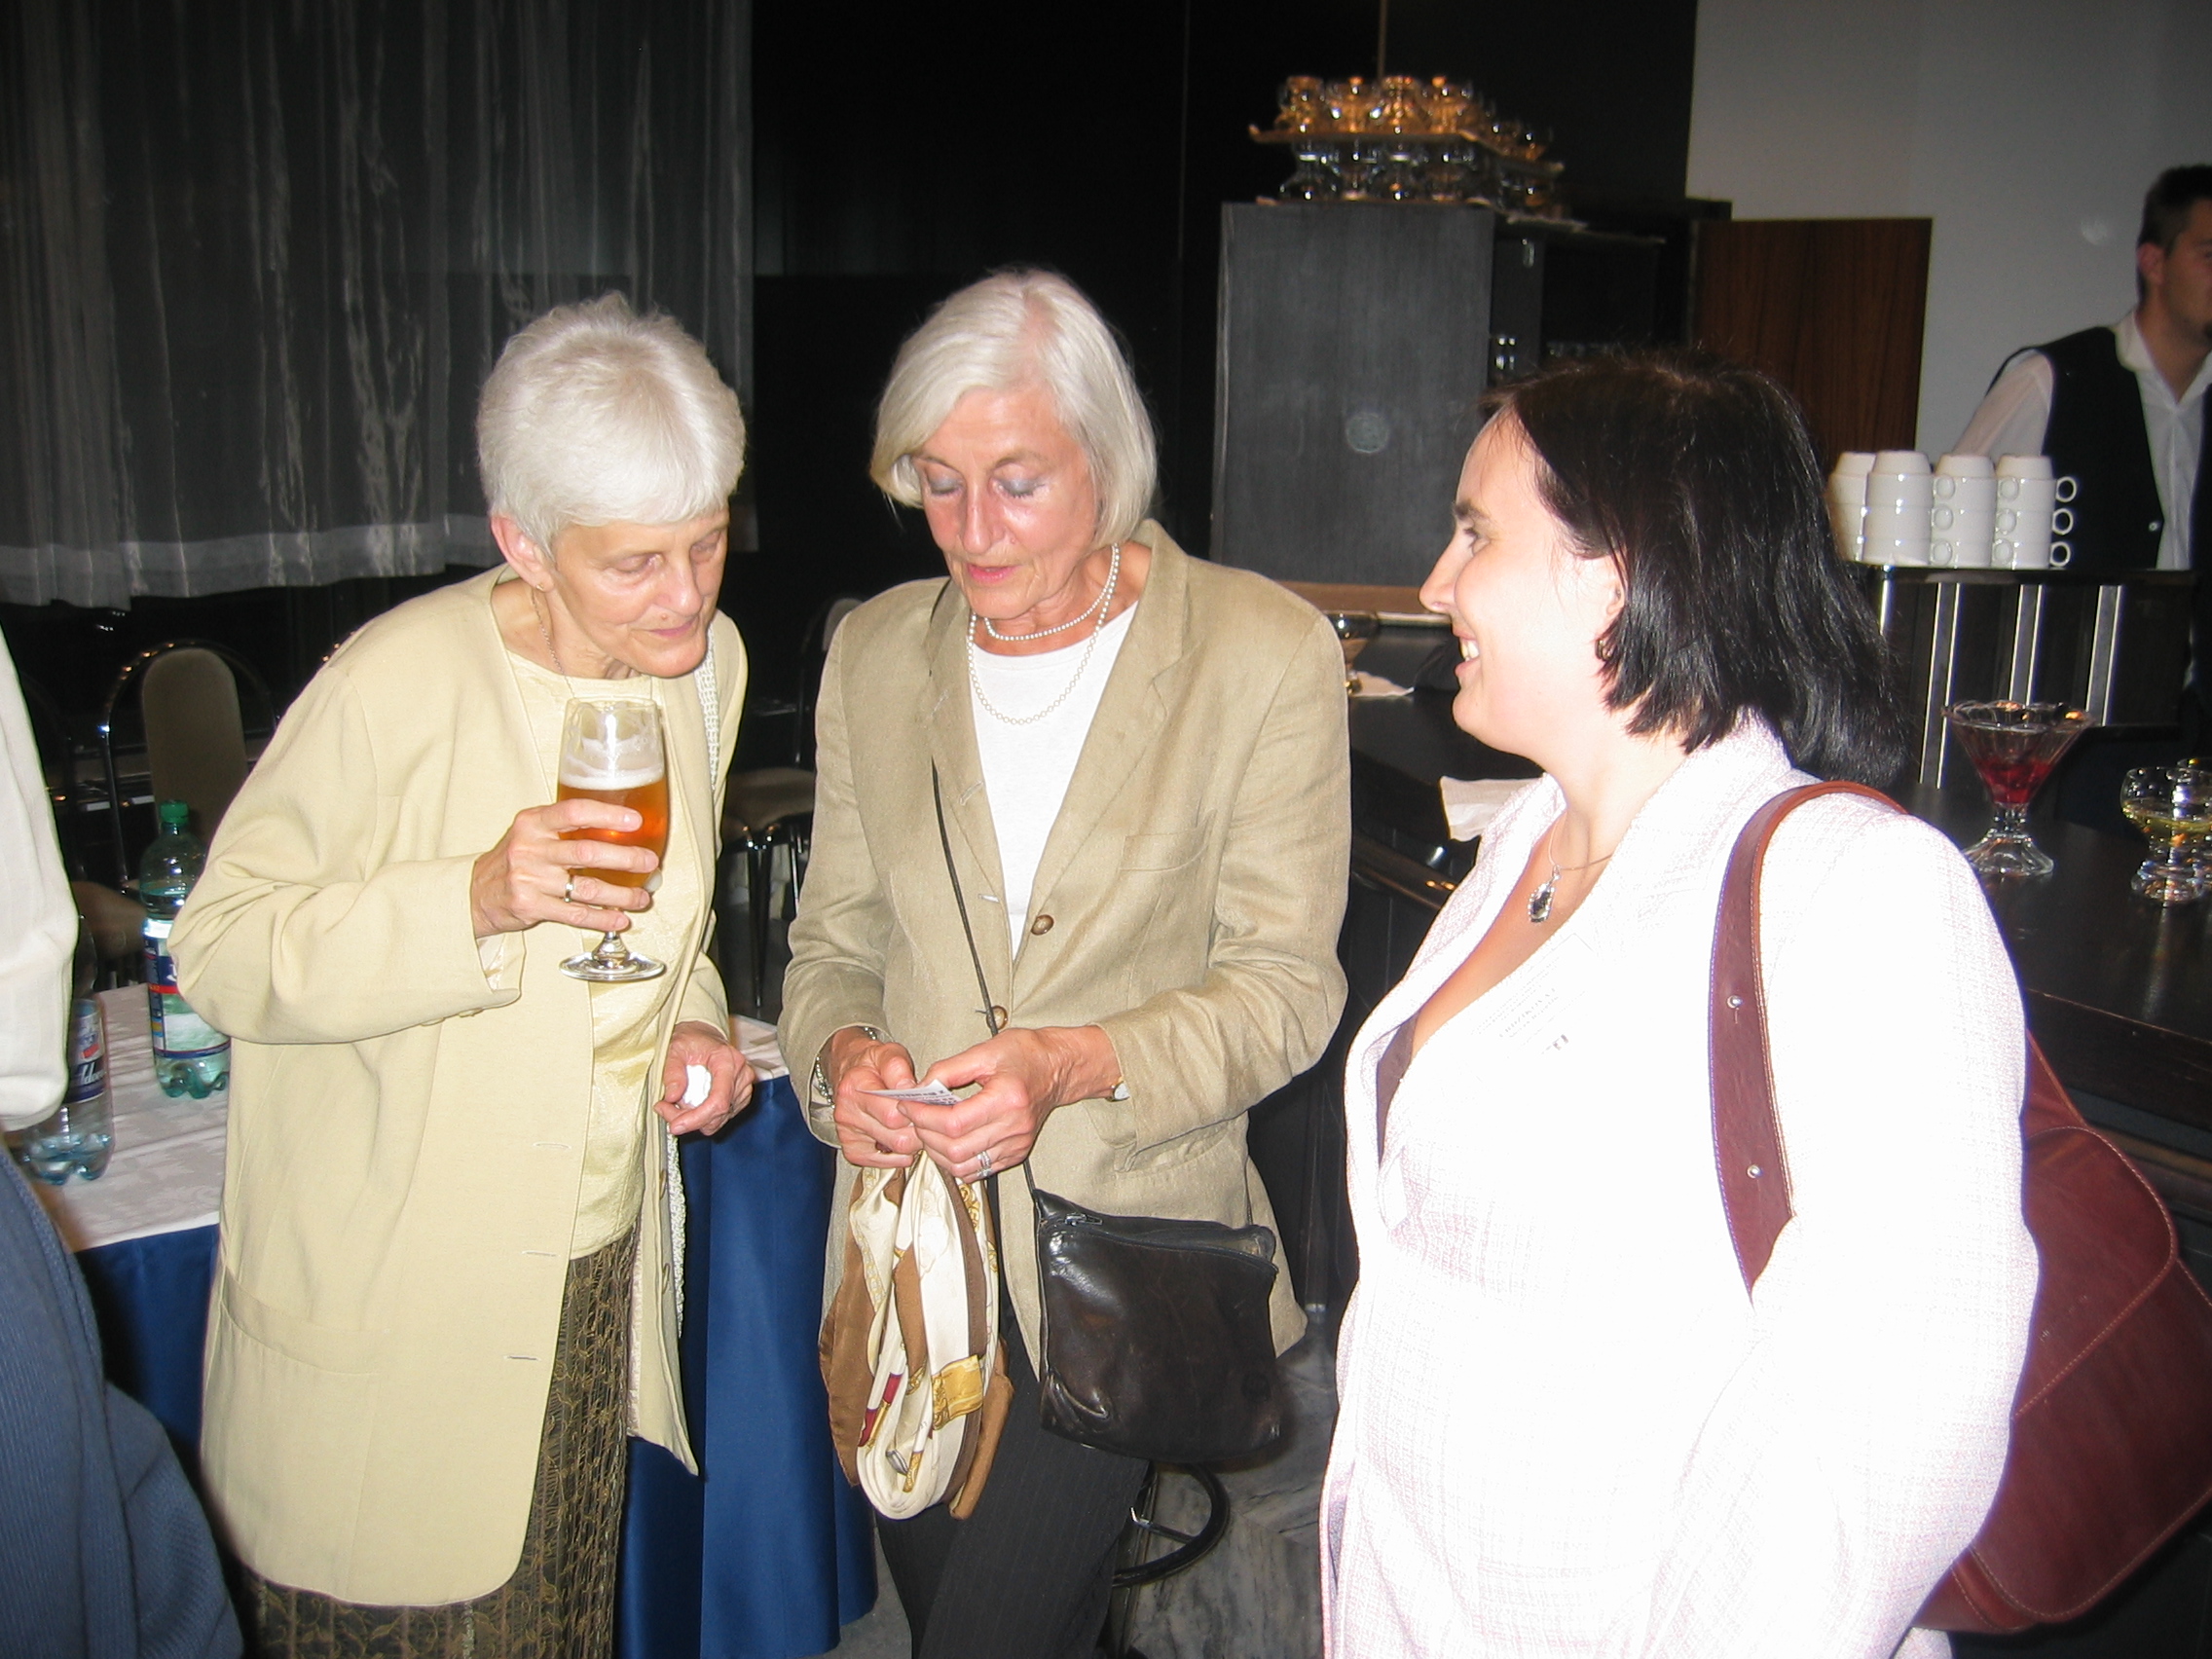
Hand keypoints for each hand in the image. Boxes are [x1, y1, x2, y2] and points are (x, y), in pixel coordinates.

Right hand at [470, 799, 660, 937]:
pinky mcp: (530, 906)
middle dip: (625, 859)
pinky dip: (601, 918)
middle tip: (649, 862)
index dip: (608, 815)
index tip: (635, 820)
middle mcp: (530, 848)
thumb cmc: (513, 859)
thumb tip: (617, 827)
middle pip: (587, 852)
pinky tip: (619, 918)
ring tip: (641, 897)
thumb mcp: (530, 832)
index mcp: (533, 822)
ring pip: (586, 888)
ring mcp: (529, 879)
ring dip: (621, 895)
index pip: (574, 812)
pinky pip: (575, 914)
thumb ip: (563, 827)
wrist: (475, 892)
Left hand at [655, 1020, 753, 1136]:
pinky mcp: (740, 1098)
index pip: (719, 1101)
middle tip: (664, 1108)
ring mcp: (743, 1088)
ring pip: (717, 1120)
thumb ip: (672, 1071)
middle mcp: (741, 1076)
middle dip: (688, 1119)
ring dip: (693, 1119)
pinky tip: (689, 1104)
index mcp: (728, 1061)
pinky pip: (720, 1118)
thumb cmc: (691, 1040)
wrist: (704, 1036)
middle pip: (717, 1114)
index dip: (697, 1118)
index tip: (675, 1125)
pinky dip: (701, 1117)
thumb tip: (672, 1097)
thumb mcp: (675, 1048)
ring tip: (674, 1104)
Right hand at [826, 1025, 923, 1169]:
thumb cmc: (872, 1065)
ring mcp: (848, 1134)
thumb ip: (898, 1068)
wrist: (851, 1071)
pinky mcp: (852, 1149)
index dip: (916, 1112)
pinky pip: (882, 1162)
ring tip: (913, 1125)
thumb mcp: (887, 1053)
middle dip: (918, 1129)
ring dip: (912, 1141)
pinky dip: (898, 1154)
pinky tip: (900, 1137)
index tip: (923, 1104)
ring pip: (894, 1150)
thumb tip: (909, 1089)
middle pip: (898, 1138)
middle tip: (924, 1117)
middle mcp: (848, 1113)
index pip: (893, 1115)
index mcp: (856, 1087)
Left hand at [908, 1025, 1120, 1182]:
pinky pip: (978, 1171)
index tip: (909, 1106)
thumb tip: (919, 1088)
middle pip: (956, 1150)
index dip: (923, 1118)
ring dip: (938, 1153)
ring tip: (930, 1130)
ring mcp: (1017, 1144)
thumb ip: (948, 1070)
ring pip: (964, 1167)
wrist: (1058, 1067)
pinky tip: (949, 1143)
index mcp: (1007, 1100)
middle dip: (926, 1135)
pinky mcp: (1016, 1153)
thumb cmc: (1027, 1055)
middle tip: (915, 1117)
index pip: (954, 1123)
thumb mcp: (984, 1051)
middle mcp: (1014, 1127)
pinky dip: (956, 1162)